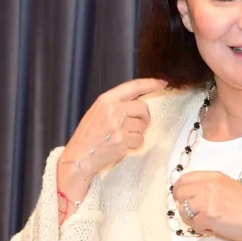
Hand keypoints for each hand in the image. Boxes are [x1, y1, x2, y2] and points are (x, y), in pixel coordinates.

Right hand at [57, 78, 166, 200]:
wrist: (79, 157)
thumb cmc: (88, 136)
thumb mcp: (97, 112)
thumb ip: (116, 105)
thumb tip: (139, 103)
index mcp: (106, 99)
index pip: (134, 86)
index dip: (150, 84)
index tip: (162, 84)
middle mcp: (113, 110)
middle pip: (143, 108)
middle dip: (145, 117)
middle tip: (138, 124)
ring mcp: (119, 125)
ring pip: (143, 126)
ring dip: (138, 133)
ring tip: (124, 138)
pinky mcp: (123, 141)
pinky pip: (140, 140)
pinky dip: (134, 144)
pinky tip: (123, 146)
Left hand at [170, 170, 241, 240]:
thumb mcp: (229, 186)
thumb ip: (210, 186)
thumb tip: (190, 193)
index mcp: (214, 176)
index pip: (185, 178)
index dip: (180, 189)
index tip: (181, 197)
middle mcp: (209, 185)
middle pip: (180, 193)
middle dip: (182, 205)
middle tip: (192, 213)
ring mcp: (207, 201)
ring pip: (183, 210)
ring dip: (191, 219)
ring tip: (204, 222)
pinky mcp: (208, 217)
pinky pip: (194, 224)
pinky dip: (201, 229)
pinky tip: (212, 229)